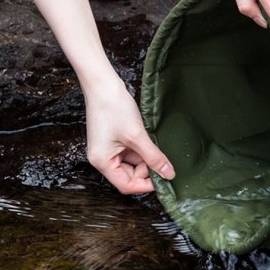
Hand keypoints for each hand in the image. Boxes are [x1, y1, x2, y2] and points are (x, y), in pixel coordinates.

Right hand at [83, 79, 174, 193]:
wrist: (104, 85)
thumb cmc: (113, 108)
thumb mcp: (137, 136)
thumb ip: (153, 157)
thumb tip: (168, 173)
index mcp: (102, 162)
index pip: (126, 185)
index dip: (145, 185)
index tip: (164, 180)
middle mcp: (103, 159)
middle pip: (130, 175)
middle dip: (147, 170)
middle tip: (163, 160)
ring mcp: (109, 149)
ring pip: (133, 163)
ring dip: (146, 158)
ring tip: (154, 145)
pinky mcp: (115, 140)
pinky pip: (132, 152)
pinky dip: (143, 149)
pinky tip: (149, 140)